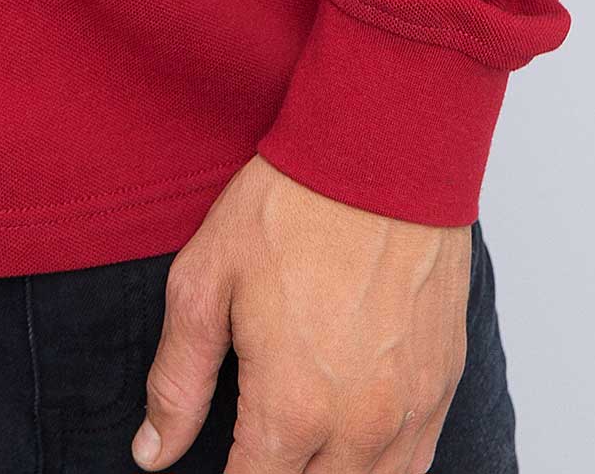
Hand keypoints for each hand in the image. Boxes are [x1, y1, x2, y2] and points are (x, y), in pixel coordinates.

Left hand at [132, 155, 468, 471]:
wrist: (384, 151)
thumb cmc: (292, 205)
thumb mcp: (205, 280)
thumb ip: (177, 380)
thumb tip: (152, 453)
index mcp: (291, 408)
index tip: (218, 462)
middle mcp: (358, 427)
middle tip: (255, 444)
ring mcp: (409, 411)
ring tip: (296, 446)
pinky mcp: (443, 386)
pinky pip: (414, 465)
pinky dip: (380, 467)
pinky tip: (351, 447)